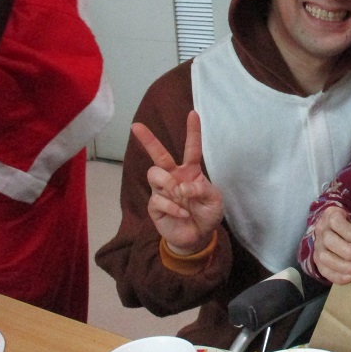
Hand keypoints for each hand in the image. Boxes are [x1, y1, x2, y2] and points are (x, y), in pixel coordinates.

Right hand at [133, 111, 222, 254]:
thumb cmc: (207, 214)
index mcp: (190, 171)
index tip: (193, 113)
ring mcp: (163, 190)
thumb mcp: (214, 200)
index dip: (193, 131)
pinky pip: (158, 199)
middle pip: (159, 155)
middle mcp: (174, 177)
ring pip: (154, 173)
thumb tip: (182, 187)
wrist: (198, 237)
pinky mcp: (155, 206)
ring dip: (167, 182)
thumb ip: (203, 189)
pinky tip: (182, 214)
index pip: (191, 148)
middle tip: (136, 126)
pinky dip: (173, 207)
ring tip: (178, 195)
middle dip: (148, 140)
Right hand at [311, 206, 350, 284]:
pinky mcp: (317, 261)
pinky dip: (338, 276)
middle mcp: (321, 230)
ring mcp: (317, 246)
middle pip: (330, 241)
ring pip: (325, 258)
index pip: (337, 223)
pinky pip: (324, 271)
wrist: (337, 231)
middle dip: (350, 252)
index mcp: (330, 215)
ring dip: (345, 266)